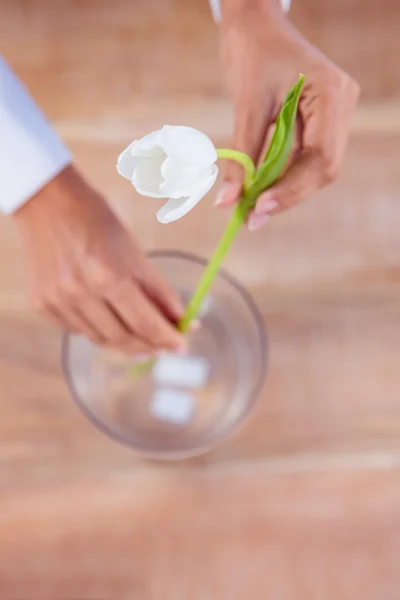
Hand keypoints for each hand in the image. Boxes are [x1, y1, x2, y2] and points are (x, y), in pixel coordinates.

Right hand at [14, 165, 185, 354]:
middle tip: (164, 346)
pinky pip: (78, 330)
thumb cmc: (95, 219)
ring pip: (100, 339)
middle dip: (148, 346)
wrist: (46, 202)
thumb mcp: (133, 251)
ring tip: (142, 340)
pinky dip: (98, 331)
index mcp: (107, 275)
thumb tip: (179, 319)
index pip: (145, 322)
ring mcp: (57, 301)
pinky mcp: (42, 305)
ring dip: (125, 342)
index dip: (167, 338)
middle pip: (122, 338)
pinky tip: (109, 323)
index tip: (182, 346)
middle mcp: (79, 293)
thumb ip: (156, 289)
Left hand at [216, 0, 359, 229]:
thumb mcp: (246, 105)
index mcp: (331, 95)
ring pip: (312, 168)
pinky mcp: (318, 121)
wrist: (253, 23)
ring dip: (281, 190)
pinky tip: (258, 190)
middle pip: (322, 168)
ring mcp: (332, 115)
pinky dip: (279, 176)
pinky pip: (302, 158)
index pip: (321, 158)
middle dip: (286, 196)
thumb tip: (226, 203)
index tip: (259, 208)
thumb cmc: (251, 51)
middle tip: (252, 218)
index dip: (292, 190)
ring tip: (250, 208)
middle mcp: (340, 106)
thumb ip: (241, 157)